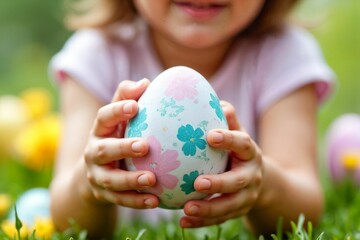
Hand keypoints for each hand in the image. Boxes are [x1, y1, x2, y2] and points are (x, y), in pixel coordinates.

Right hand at [83, 79, 159, 208]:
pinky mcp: (104, 195)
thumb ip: (128, 99)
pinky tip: (155, 201)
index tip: (135, 106)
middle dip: (122, 147)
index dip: (117, 111)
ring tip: (152, 179)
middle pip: (102, 150)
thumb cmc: (115, 138)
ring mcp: (97, 175)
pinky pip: (120, 200)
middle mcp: (93, 152)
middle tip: (144, 146)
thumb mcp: (118, 120)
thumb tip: (146, 82)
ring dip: (130, 180)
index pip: (103, 117)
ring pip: (110, 180)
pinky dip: (137, 201)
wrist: (92, 175)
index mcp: (100, 131)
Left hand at [180, 101, 263, 227]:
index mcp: (250, 153)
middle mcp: (251, 176)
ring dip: (208, 210)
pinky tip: (183, 222)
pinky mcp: (238, 212)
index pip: (243, 144)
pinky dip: (202, 222)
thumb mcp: (238, 135)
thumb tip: (216, 101)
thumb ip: (228, 121)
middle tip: (197, 183)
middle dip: (219, 183)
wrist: (262, 181)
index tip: (209, 136)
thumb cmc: (239, 151)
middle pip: (238, 182)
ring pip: (229, 206)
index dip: (229, 139)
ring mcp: (246, 197)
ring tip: (187, 209)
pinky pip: (220, 219)